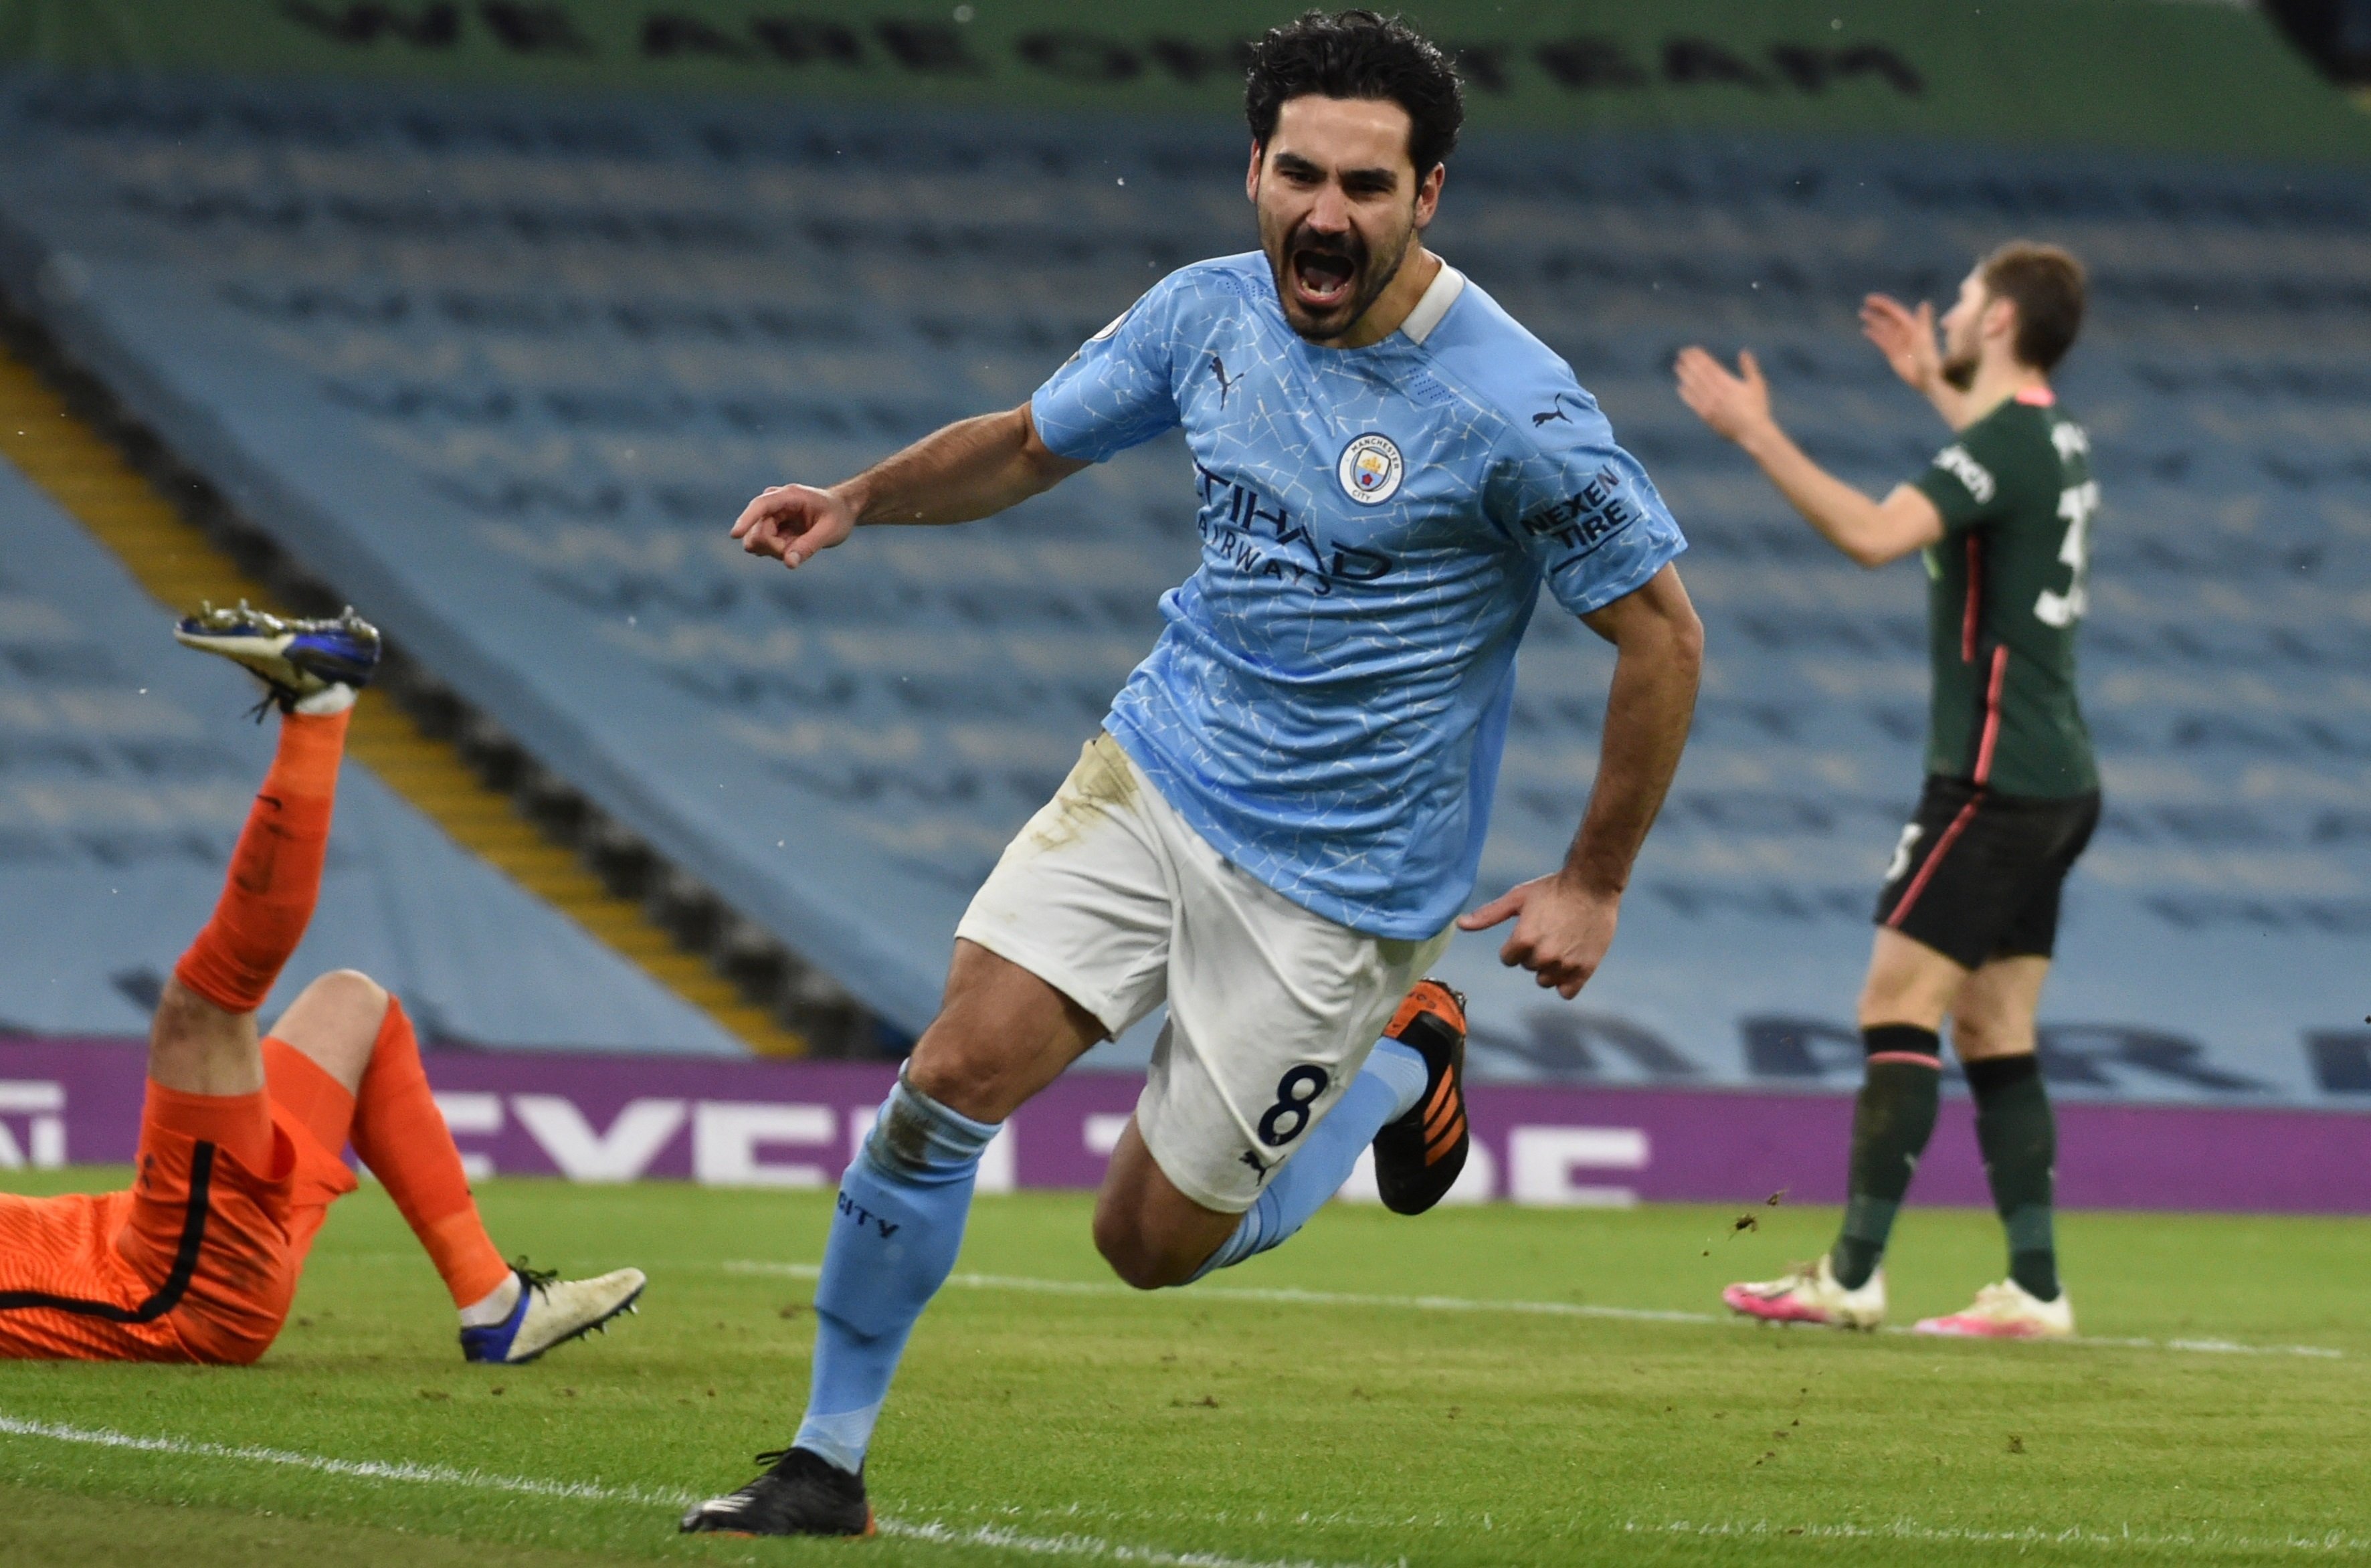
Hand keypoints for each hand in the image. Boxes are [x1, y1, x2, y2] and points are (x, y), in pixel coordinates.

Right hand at [730, 483, 855, 569]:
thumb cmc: (837, 516)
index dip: (746, 520)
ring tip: (799, 543)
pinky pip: (761, 547)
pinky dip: (777, 551)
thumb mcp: (830, 532)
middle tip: (800, 548)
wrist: (839, 511)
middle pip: (757, 534)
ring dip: (776, 551)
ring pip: (756, 542)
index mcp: (789, 496)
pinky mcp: (766, 526)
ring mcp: (767, 515)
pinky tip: (793, 543)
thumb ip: (809, 546)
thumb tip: (788, 563)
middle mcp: (773, 502)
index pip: (761, 506)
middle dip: (776, 549)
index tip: (734, 534)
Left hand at [1455, 872, 1620, 999]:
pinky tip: (1570, 963)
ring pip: (1546, 981)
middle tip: (1549, 932)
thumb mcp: (1517, 897)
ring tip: (1561, 944)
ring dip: (1549, 968)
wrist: (1592, 885)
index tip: (1530, 929)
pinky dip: (1566, 982)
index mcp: (1523, 940)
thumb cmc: (1552, 888)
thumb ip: (1489, 915)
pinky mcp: (1585, 969)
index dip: (1517, 944)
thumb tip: (1460, 924)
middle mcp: (1543, 956)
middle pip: (1528, 967)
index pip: (1508, 959)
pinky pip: (1566, 991)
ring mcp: (1565, 964)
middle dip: (1534, 953)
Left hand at [1673, 346, 1771, 444]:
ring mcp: (1710, 405)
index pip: (1709, 366)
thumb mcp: (1756, 384)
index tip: (1692, 350)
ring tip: (1678, 366)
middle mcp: (1716, 393)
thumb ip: (1749, 368)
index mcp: (1728, 384)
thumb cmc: (1757, 407)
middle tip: (1682, 353)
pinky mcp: (1707, 416)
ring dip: (1685, 375)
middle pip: (1699, 374)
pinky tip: (1681, 387)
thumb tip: (1744, 352)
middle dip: (1690, 362)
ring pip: (1694, 387)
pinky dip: (1686, 394)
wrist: (1752, 432)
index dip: (1700, 357)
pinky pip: (1693, 403)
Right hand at [1859, 293, 1939, 392]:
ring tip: (1862, 314)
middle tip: (1865, 302)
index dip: (1883, 304)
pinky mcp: (1893, 353)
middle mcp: (1905, 332)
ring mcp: (1898, 343)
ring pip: (1884, 328)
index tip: (1870, 299)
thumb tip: (1924, 303)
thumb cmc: (1928, 357)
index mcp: (1912, 326)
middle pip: (1889, 318)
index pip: (1895, 311)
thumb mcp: (1924, 337)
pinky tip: (1866, 331)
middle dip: (1878, 310)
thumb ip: (1923, 320)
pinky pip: (1882, 341)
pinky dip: (1874, 335)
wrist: (1927, 377)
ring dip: (1874, 321)